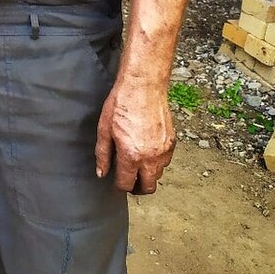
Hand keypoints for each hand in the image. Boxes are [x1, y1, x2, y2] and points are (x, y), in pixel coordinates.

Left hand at [94, 77, 175, 194]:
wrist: (143, 86)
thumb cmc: (121, 104)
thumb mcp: (104, 129)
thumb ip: (103, 154)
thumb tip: (102, 172)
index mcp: (131, 156)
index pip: (127, 184)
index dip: (120, 186)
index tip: (116, 182)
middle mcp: (151, 157)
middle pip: (148, 187)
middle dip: (138, 187)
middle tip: (129, 180)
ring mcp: (164, 151)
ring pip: (159, 174)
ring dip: (148, 173)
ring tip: (137, 162)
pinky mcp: (172, 142)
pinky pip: (166, 161)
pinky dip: (158, 161)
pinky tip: (148, 150)